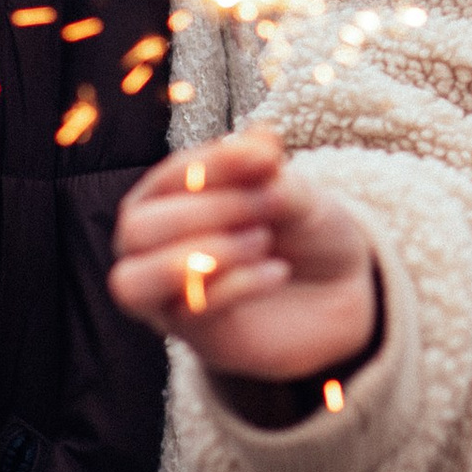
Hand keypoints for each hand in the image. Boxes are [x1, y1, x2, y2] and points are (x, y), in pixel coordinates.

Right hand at [109, 130, 378, 381]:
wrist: (338, 288)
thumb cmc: (301, 229)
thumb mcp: (296, 192)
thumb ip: (271, 171)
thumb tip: (259, 137)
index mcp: (168, 197)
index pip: (166, 177)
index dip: (212, 164)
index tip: (268, 158)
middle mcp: (150, 246)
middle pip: (138, 227)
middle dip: (209, 210)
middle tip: (270, 204)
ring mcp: (167, 294)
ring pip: (133, 281)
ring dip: (201, 254)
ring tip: (261, 240)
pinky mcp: (195, 334)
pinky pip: (189, 312)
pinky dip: (237, 285)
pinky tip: (276, 271)